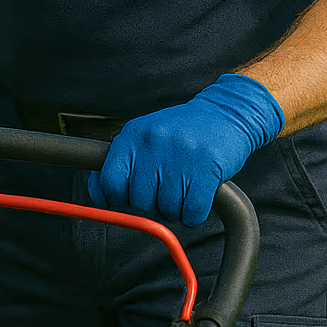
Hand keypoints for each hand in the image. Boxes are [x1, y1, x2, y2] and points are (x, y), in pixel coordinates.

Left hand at [87, 73, 284, 225]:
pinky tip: (199, 195)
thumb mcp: (147, 134)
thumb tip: (98, 193)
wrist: (228, 112)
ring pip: (167, 210)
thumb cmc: (184, 130)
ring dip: (176, 209)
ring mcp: (180, 156)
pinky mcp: (206, 169)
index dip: (117, 198)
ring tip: (185, 188)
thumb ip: (122, 160)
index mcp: (133, 135)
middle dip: (152, 204)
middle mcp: (153, 144)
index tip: (127, 199)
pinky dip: (194, 214)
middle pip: (139, 201)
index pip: (110, 181)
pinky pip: (192, 213)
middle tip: (165, 191)